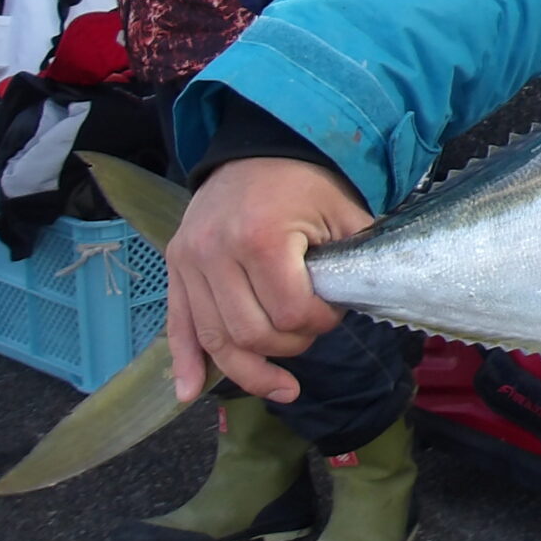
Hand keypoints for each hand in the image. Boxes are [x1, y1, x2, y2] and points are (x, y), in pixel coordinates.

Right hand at [164, 156, 374, 403]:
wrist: (259, 147)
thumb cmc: (308, 182)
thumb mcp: (344, 212)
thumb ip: (353, 263)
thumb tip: (366, 306)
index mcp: (261, 238)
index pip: (290, 312)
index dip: (318, 324)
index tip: (333, 312)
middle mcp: (216, 253)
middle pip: (251, 333)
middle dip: (290, 346)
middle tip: (311, 330)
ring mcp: (189, 261)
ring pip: (215, 339)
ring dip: (250, 369)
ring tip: (281, 385)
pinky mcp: (175, 267)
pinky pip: (176, 325)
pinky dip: (184, 362)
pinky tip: (188, 392)